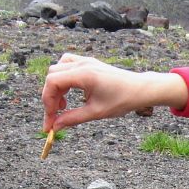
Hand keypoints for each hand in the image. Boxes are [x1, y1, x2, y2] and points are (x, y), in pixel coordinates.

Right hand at [41, 53, 188, 131]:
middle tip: (56, 115)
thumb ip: (73, 119)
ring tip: (64, 105)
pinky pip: (67, 66)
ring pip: (58, 69)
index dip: (47, 102)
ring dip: (56, 87)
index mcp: (84, 74)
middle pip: (52, 75)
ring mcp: (85, 61)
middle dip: (50, 97)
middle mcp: (83, 64)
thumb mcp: (96, 112)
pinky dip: (63, 79)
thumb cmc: (123, 100)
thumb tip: (55, 127)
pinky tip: (70, 93)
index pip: (52, 83)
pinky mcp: (89, 63)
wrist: (141, 89)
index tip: (50, 120)